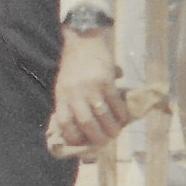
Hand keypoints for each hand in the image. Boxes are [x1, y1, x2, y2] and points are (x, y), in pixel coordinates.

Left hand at [48, 29, 127, 152]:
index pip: (64, 122)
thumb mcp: (64, 84)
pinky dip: (120, 113)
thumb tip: (78, 126)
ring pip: (102, 114)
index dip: (72, 136)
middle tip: (103, 143)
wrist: (82, 41)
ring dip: (111, 128)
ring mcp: (90, 87)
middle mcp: (74, 93)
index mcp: (61, 95)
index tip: (81, 143)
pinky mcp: (105, 80)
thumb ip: (69, 102)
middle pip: (85, 122)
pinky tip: (123, 118)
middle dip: (95, 137)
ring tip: (115, 133)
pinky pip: (115, 102)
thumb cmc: (73, 66)